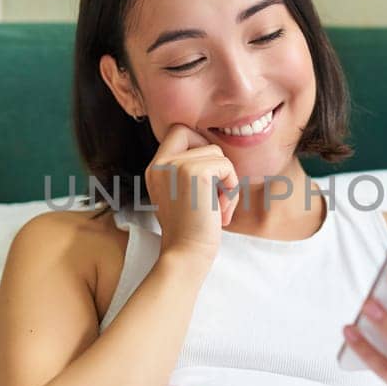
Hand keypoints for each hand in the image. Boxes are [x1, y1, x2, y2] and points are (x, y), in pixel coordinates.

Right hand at [146, 124, 240, 259]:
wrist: (186, 254)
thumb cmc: (190, 231)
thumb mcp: (180, 194)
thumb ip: (186, 171)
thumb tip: (212, 150)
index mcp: (155, 168)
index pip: (177, 131)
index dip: (197, 145)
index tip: (206, 177)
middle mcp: (160, 163)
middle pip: (196, 134)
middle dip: (212, 159)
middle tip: (214, 189)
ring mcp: (175, 165)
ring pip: (216, 152)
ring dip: (226, 180)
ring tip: (218, 208)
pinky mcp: (194, 172)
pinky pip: (225, 166)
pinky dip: (231, 188)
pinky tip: (221, 211)